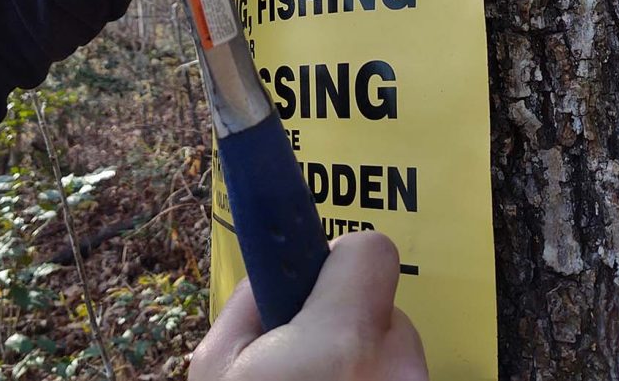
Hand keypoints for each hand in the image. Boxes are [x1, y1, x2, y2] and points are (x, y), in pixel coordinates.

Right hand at [189, 231, 428, 380]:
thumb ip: (253, 301)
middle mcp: (399, 369)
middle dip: (347, 324)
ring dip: (363, 362)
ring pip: (393, 350)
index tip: (314, 286)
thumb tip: (276, 275)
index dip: (339, 263)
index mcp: (344, 341)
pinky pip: (398, 376)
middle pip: (381, 308)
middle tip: (305, 360)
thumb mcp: (219, 365)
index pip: (372, 251)